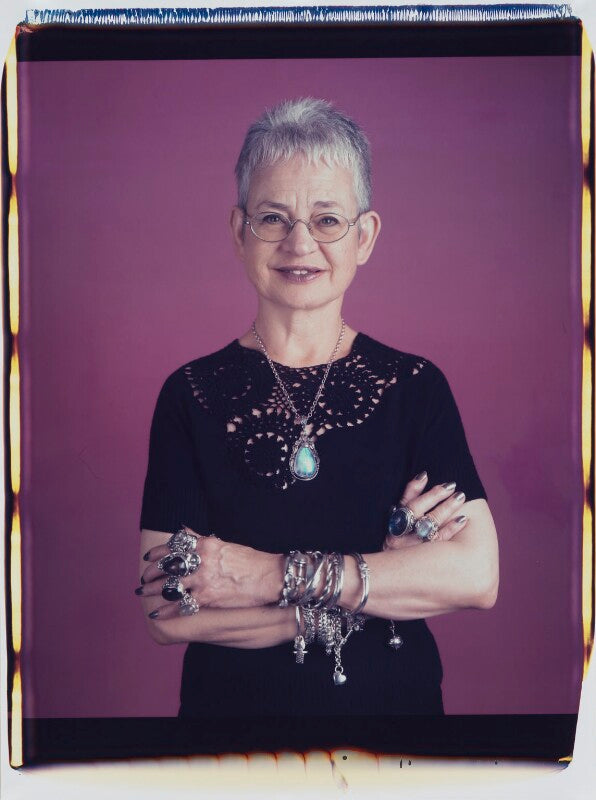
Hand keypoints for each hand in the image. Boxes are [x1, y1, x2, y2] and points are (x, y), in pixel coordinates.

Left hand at [136, 527, 283, 618]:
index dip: (158, 553)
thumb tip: (184, 530)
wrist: (269, 577)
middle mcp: (201, 560)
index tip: (148, 558)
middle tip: (143, 578)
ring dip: (153, 590)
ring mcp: (203, 579)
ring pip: (170, 585)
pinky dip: (166, 611)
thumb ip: (202, 539)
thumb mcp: (224, 543)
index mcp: (205, 544)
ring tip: (142, 593)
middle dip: (152, 572)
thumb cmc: (251, 560)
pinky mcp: (207, 598)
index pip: (174, 546)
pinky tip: (156, 615)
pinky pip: (181, 605)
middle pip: (168, 565)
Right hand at [383, 472, 468, 550]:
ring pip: (430, 523)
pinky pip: (440, 541)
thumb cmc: (400, 547)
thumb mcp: (397, 525)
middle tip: (451, 485)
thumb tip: (423, 477)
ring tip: (460, 496)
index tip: (426, 475)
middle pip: (416, 510)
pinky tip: (463, 519)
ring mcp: (412, 548)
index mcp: (392, 525)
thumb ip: (406, 502)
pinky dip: (452, 528)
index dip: (414, 488)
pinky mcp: (425, 558)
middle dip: (434, 495)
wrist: (396, 577)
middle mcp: (399, 536)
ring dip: (446, 508)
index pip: (403, 502)